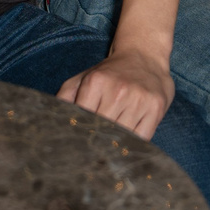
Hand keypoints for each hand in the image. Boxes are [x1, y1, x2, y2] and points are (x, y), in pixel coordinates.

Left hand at [57, 46, 174, 140]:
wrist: (144, 54)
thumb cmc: (110, 72)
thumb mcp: (83, 78)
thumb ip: (65, 97)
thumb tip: (53, 120)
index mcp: (95, 82)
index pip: (83, 120)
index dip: (79, 136)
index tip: (78, 147)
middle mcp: (118, 90)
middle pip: (102, 131)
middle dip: (96, 143)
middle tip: (91, 154)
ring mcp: (139, 99)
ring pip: (122, 136)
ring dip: (115, 145)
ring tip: (110, 149)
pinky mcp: (155, 107)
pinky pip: (142, 137)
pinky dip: (133, 145)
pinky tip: (127, 143)